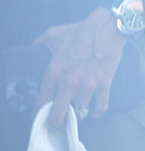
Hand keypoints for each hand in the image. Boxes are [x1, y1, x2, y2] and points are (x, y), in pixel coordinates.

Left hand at [35, 6, 127, 126]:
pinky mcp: (104, 85)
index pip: (41, 104)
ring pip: (80, 112)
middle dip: (56, 122)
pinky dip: (96, 113)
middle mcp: (69, 84)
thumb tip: (33, 48)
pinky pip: (100, 108)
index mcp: (53, 74)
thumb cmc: (81, 31)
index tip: (40, 115)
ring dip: (78, 112)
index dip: (38, 114)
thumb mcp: (52, 34)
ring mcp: (88, 86)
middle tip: (58, 120)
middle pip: (58, 117)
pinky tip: (93, 112)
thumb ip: (38, 43)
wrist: (106, 28)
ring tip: (77, 109)